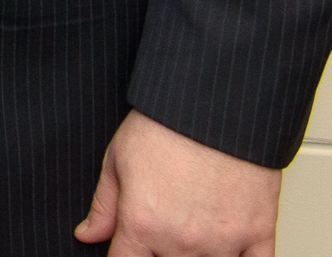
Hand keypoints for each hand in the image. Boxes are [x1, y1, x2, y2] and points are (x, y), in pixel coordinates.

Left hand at [75, 110, 279, 255]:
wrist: (213, 105)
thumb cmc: (164, 125)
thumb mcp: (117, 160)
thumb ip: (104, 205)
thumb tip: (88, 234)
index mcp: (142, 224)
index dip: (122, 255)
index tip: (127, 247)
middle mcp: (182, 241)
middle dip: (159, 253)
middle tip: (161, 230)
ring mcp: (223, 241)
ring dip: (197, 256)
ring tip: (192, 233)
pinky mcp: (258, 233)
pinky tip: (229, 250)